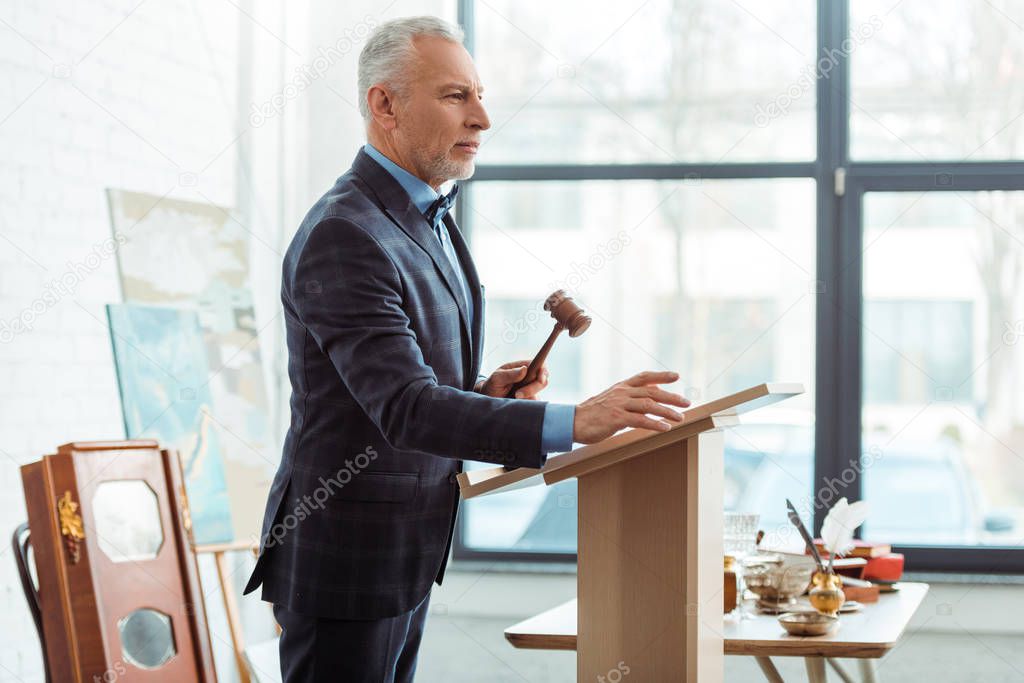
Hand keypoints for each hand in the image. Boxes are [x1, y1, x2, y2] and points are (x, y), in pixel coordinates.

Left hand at [477, 360, 548, 398]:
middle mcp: (529, 378)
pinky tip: (516, 403)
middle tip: (517, 394)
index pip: (539, 365)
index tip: (539, 378)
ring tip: (513, 398)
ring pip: (538, 394)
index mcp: (522, 368)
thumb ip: (510, 374)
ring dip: (527, 397)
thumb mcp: (497, 378)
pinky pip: (534, 404)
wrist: (489, 400)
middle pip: (543, 381)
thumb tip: (524, 369)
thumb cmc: (492, 386)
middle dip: (532, 388)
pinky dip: (526, 404)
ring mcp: (530, 390)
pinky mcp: (530, 401)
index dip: (542, 370)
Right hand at [572, 371, 689, 443]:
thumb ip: (630, 396)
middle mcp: (622, 393)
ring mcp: (619, 405)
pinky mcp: (616, 418)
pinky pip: (639, 420)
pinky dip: (654, 424)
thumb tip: (651, 392)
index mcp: (621, 387)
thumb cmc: (593, 413)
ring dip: (666, 411)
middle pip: (651, 391)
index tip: (677, 376)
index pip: (644, 377)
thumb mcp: (611, 399)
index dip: (661, 376)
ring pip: (648, 405)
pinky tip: (665, 427)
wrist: (573, 422)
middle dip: (671, 397)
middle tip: (686, 402)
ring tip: (680, 418)